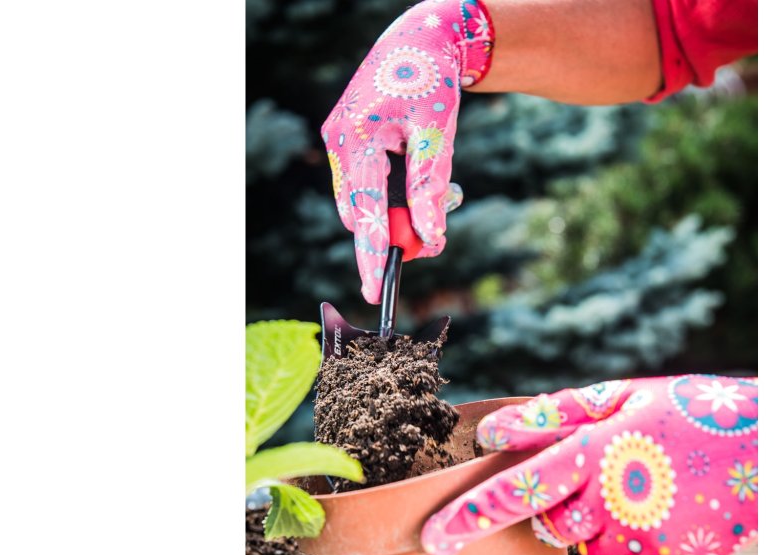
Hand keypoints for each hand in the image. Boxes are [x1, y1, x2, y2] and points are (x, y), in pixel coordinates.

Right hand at [321, 0, 493, 302]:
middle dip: (391, 236)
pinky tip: (413, 178)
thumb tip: (432, 238)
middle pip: (361, 212)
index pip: (367, 210)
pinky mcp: (346, 143)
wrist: (418, 40)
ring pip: (366, 200)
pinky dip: (392, 193)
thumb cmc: (431, 81)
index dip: (374, 253)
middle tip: (419, 255)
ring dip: (399, 210)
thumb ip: (430, 187)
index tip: (376, 290)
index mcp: (357, 137)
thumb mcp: (437, 133)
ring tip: (440, 194)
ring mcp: (338, 142)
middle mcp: (339, 141)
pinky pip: (367, 185)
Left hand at [421, 376, 757, 554]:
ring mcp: (642, 540)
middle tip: (606, 479)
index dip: (469, 516)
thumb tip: (491, 433)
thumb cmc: (687, 414)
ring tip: (649, 490)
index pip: (517, 489)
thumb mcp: (622, 397)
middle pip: (553, 528)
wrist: (771, 447)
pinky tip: (669, 513)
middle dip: (563, 511)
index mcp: (595, 450)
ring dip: (606, 524)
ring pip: (591, 548)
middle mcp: (613, 500)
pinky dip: (639, 544)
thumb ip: (552, 416)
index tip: (431, 541)